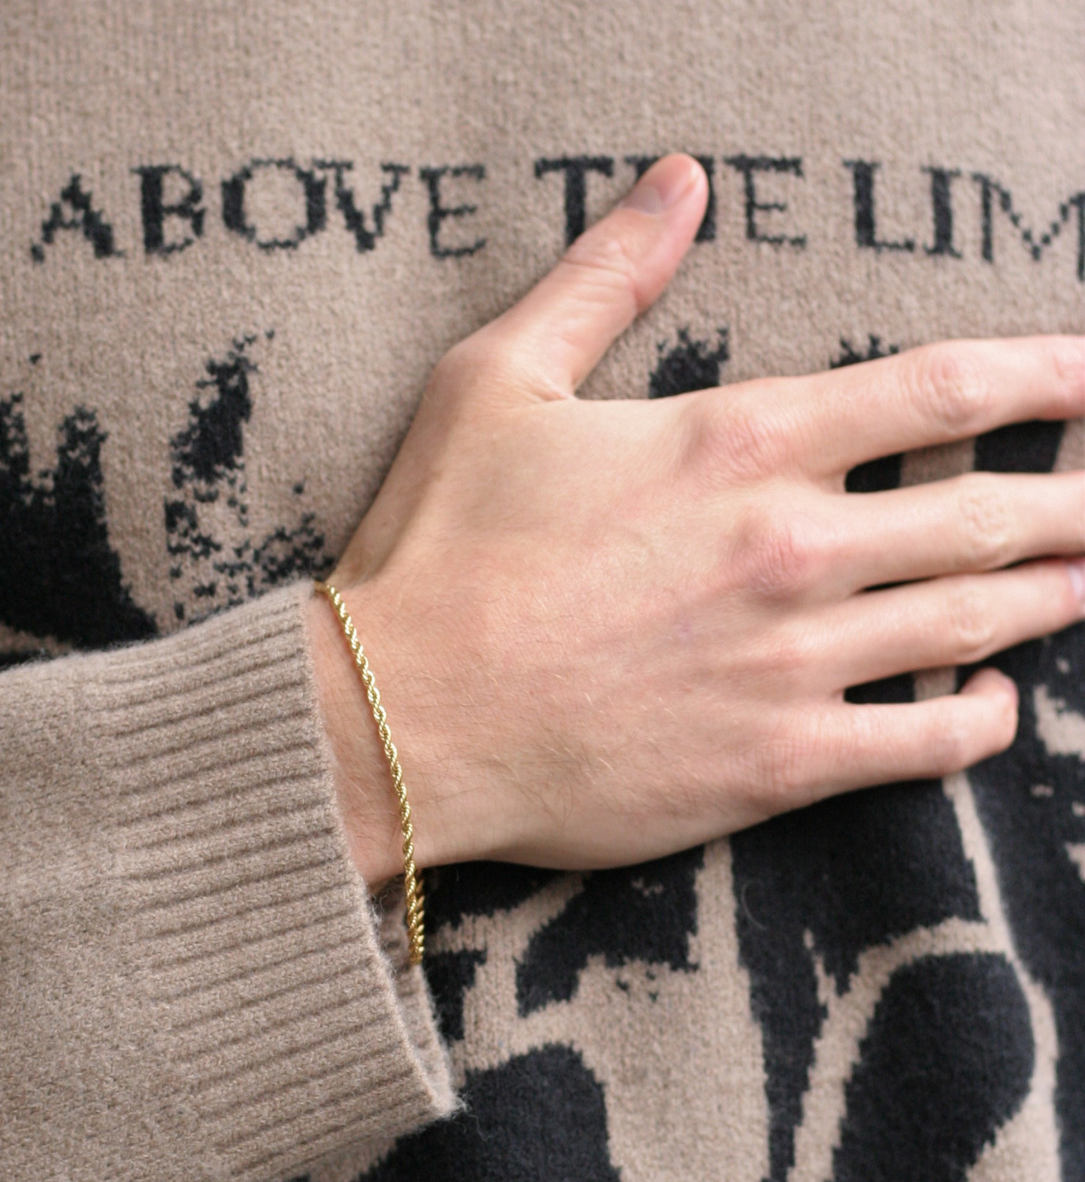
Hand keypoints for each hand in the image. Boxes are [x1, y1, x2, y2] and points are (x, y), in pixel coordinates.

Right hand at [309, 154, 1084, 885]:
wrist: (399, 719)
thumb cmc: (436, 550)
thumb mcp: (494, 382)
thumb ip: (602, 279)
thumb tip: (679, 181)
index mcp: (736, 441)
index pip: (940, 389)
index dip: (1045, 375)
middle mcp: (790, 547)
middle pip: (989, 512)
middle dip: (1077, 500)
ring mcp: (794, 662)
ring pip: (975, 621)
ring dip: (1050, 598)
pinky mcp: (775, 765)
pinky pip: (923, 745)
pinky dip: (979, 722)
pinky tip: (993, 706)